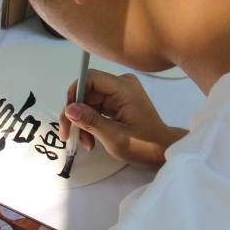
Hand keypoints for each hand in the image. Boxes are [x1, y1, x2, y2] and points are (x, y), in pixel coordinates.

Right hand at [59, 70, 186, 169]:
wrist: (163, 151)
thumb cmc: (144, 146)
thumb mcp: (114, 138)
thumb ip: (91, 121)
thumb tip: (69, 109)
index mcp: (124, 88)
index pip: (90, 78)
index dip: (74, 94)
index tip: (67, 116)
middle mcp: (122, 85)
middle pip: (87, 91)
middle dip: (76, 114)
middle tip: (69, 136)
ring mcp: (120, 93)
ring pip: (89, 101)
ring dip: (82, 122)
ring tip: (85, 143)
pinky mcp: (118, 101)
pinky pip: (96, 107)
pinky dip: (90, 122)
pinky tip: (90, 139)